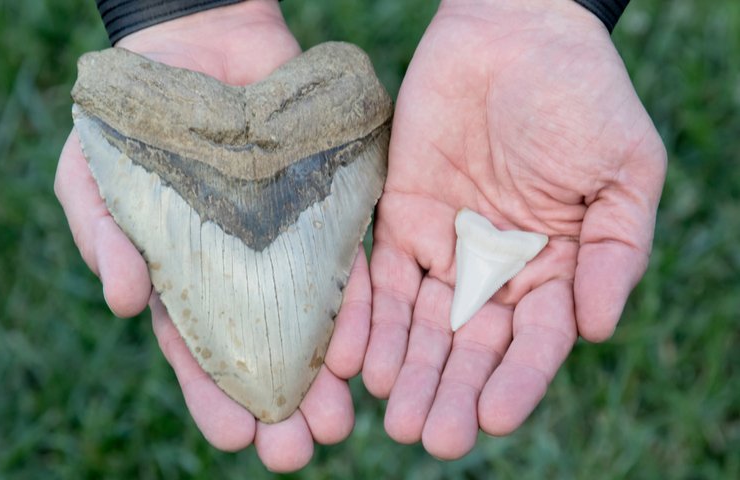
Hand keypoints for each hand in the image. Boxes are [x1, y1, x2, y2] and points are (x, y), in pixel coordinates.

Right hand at [55, 0, 370, 470]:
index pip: (201, 351)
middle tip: (298, 449)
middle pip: (264, 349)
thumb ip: (105, 236)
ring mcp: (286, 245)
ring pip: (310, 319)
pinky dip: (355, 305)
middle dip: (281, 403)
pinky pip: (345, 262)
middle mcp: (243, 274)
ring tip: (341, 420)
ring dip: (325, 371)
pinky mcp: (326, 210)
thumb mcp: (99, 179)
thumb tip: (121, 303)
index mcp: (186, 280)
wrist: (195, 52)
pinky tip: (364, 348)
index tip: (234, 439)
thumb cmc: (136, 123)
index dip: (215, 397)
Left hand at [363, 0, 665, 458]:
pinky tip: (353, 359)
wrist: (512, 33)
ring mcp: (443, 246)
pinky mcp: (397, 219)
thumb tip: (599, 329)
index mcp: (555, 267)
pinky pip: (376, 278)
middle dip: (451, 391)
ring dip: (406, 369)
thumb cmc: (581, 95)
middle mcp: (495, 268)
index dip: (517, 380)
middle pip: (470, 344)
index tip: (493, 416)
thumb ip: (617, 251)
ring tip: (392, 415)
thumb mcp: (624, 170)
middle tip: (432, 438)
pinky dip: (364, 318)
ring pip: (420, 323)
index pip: (535, 340)